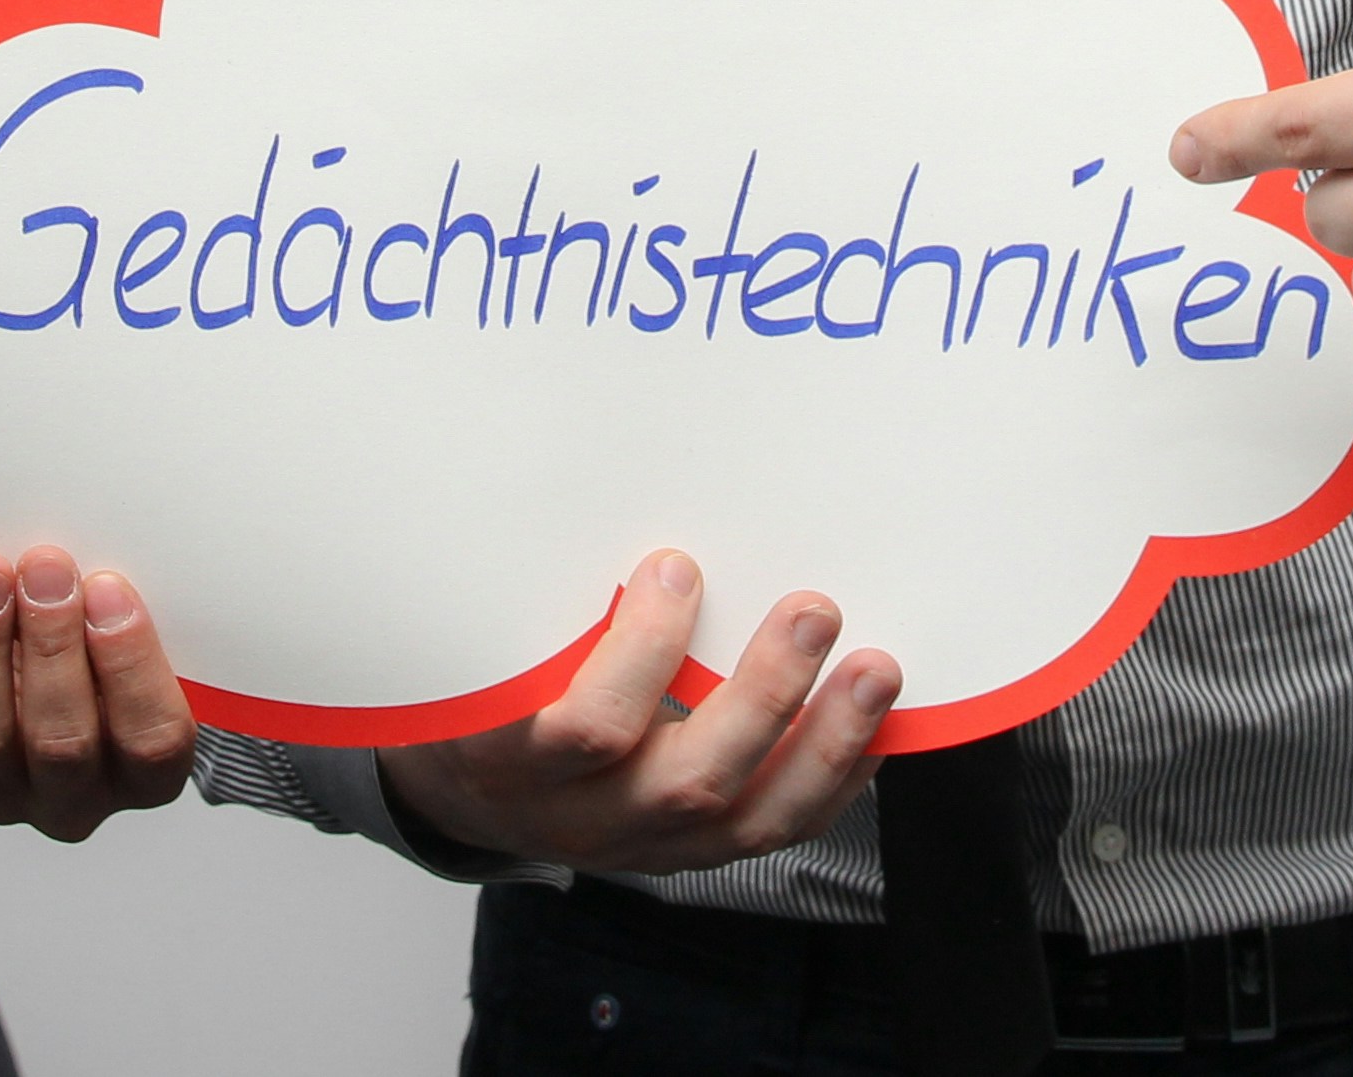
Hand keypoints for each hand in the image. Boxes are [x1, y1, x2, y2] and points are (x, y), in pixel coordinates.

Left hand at [0, 546, 196, 840]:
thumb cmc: (73, 643)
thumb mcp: (109, 630)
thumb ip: (116, 611)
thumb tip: (103, 553)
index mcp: (140, 771)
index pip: (154, 740)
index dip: (132, 667)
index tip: (109, 589)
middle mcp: (72, 800)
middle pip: (64, 743)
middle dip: (52, 645)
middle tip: (45, 568)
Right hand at [377, 550, 893, 873]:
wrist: (477, 791)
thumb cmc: (482, 691)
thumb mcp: (480, 647)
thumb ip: (541, 595)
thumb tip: (627, 499)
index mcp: (514, 759)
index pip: (584, 726)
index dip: (639, 653)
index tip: (676, 566)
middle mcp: (584, 817)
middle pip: (686, 778)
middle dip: (764, 694)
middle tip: (813, 610)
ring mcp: (647, 843)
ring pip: (750, 818)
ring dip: (825, 740)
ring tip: (874, 671)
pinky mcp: (696, 852)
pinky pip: (778, 829)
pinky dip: (834, 774)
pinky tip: (868, 723)